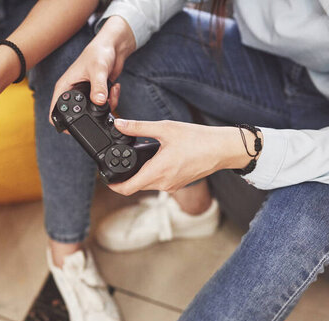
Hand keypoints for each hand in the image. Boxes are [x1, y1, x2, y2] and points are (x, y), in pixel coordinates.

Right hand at [49, 15, 135, 120]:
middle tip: (100, 108)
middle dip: (91, 115)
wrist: (113, 47)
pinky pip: (104, 107)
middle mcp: (73, 92)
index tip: (74, 127)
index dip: (61, 123)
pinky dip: (112, 101)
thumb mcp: (98, 70)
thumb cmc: (99, 52)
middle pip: (76, 115)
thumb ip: (98, 87)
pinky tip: (114, 88)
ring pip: (93, 113)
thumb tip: (99, 102)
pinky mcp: (97, 95)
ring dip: (105, 107)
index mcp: (65, 86)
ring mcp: (85, 95)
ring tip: (110, 92)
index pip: (55, 111)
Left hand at [108, 119, 258, 195]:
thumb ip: (139, 127)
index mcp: (157, 172)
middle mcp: (163, 183)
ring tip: (134, 158)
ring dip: (139, 175)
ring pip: (147, 184)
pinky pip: (158, 182)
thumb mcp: (165, 128)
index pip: (128, 188)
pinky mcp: (177, 184)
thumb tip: (119, 123)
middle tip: (119, 161)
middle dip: (125, 177)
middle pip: (135, 186)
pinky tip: (153, 160)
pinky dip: (151, 174)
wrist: (222, 149)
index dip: (113, 185)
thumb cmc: (198, 139)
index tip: (106, 178)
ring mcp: (171, 186)